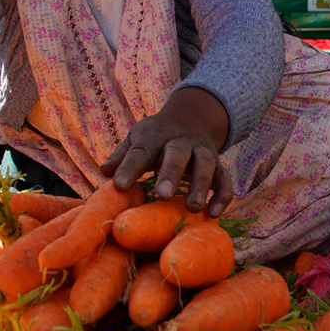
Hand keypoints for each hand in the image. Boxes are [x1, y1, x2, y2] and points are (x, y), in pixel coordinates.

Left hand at [101, 87, 233, 217]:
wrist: (192, 117)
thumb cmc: (157, 136)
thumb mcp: (137, 138)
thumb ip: (122, 155)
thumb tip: (105, 171)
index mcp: (155, 135)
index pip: (141, 150)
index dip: (130, 168)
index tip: (120, 186)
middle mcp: (181, 141)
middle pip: (177, 153)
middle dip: (171, 173)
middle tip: (163, 195)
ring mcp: (202, 151)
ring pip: (205, 163)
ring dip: (200, 185)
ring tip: (192, 207)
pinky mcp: (217, 164)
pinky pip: (224, 178)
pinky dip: (222, 195)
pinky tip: (213, 213)